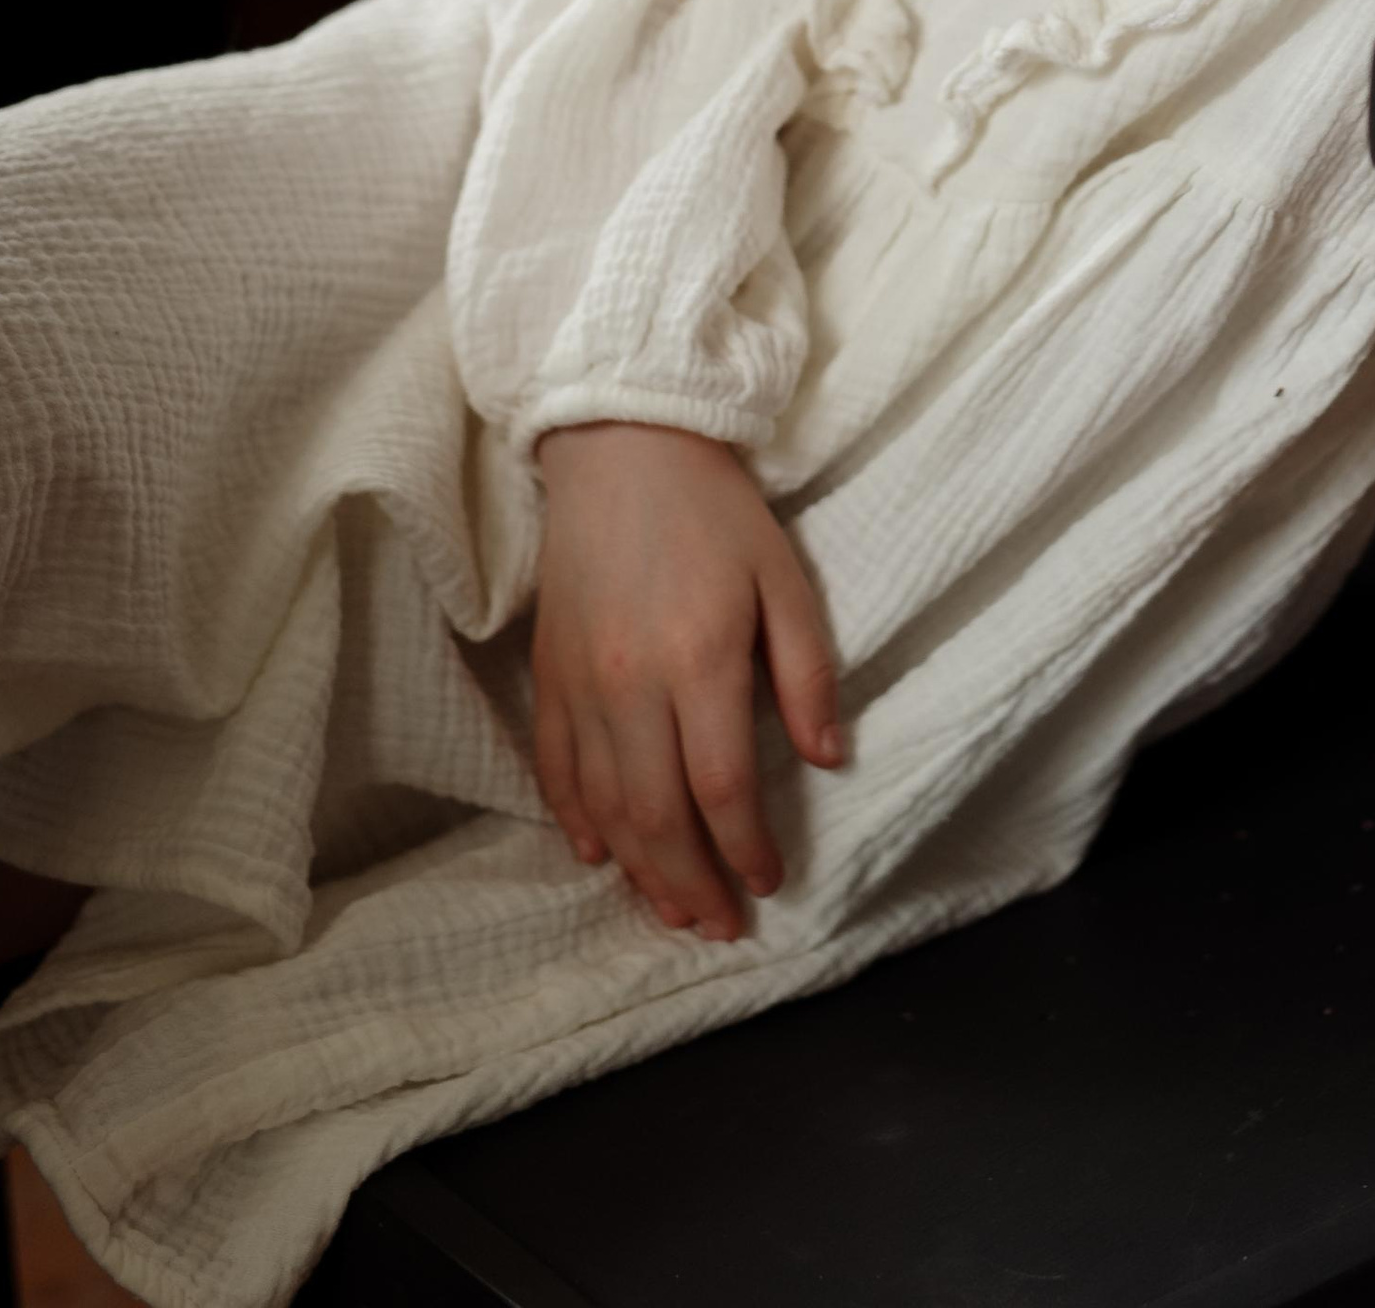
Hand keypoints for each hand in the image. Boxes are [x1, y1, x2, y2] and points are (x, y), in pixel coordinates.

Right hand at [532, 422, 842, 941]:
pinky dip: (576, 819)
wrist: (621, 446)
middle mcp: (631, 685)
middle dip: (691, 884)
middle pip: (658, 816)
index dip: (746, 849)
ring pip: (604, 807)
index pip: (721, 789)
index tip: (768, 882)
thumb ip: (806, 673)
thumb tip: (828, 759)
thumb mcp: (785, 578)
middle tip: (718, 926)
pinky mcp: (546, 674)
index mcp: (700, 660)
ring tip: (669, 908)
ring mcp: (580, 684)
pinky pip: (555, 769)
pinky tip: (598, 853)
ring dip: (638, 869)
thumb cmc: (716, 511)